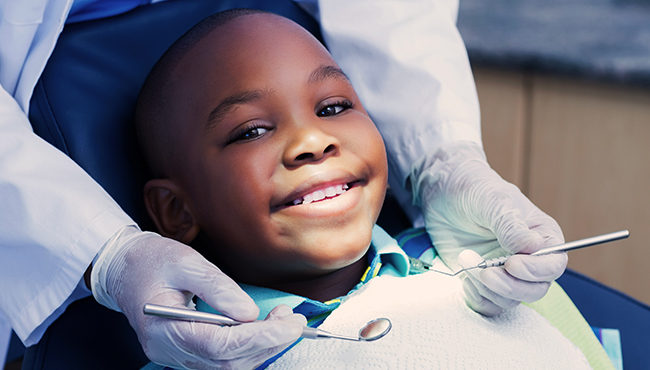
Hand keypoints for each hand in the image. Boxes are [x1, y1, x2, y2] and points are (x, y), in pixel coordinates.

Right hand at [91, 227, 304, 368]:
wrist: (124, 268)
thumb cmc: (152, 261)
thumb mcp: (186, 262)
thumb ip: (218, 287)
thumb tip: (250, 312)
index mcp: (165, 329)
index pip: (220, 345)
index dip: (260, 337)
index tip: (290, 323)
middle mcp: (170, 351)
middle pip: (228, 363)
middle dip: (268, 343)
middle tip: (293, 319)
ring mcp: (176, 356)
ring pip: (228, 367)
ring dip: (262, 348)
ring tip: (283, 321)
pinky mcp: (186, 353)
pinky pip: (222, 361)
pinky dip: (249, 349)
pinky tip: (265, 331)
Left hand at [412, 142, 567, 315]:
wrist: (444, 192)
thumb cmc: (475, 190)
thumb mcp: (494, 201)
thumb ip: (511, 226)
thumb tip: (533, 248)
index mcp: (542, 237)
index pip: (554, 264)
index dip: (536, 270)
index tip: (511, 263)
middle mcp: (529, 259)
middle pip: (535, 289)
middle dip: (509, 286)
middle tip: (484, 272)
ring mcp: (506, 273)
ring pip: (510, 300)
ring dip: (487, 288)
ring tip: (467, 260)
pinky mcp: (483, 283)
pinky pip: (488, 305)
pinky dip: (477, 297)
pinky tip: (465, 278)